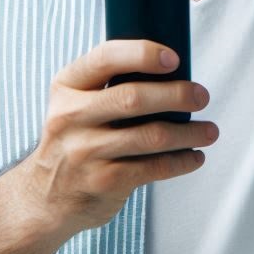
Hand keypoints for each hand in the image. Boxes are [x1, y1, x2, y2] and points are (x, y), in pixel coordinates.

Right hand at [19, 40, 217, 236]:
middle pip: (134, 97)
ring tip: (210, 131)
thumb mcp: (77, 102)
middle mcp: (71, 116)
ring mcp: (84, 152)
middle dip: (177, 94)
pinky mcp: (102, 182)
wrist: (43, 198)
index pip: (106, 58)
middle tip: (202, 96)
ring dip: (189, 132)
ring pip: (151, 136)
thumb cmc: (76, 138)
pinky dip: (181, 161)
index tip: (175, 59)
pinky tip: (194, 156)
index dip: (143, 54)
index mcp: (68, 86)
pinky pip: (153, 168)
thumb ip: (111, 83)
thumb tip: (175, 68)